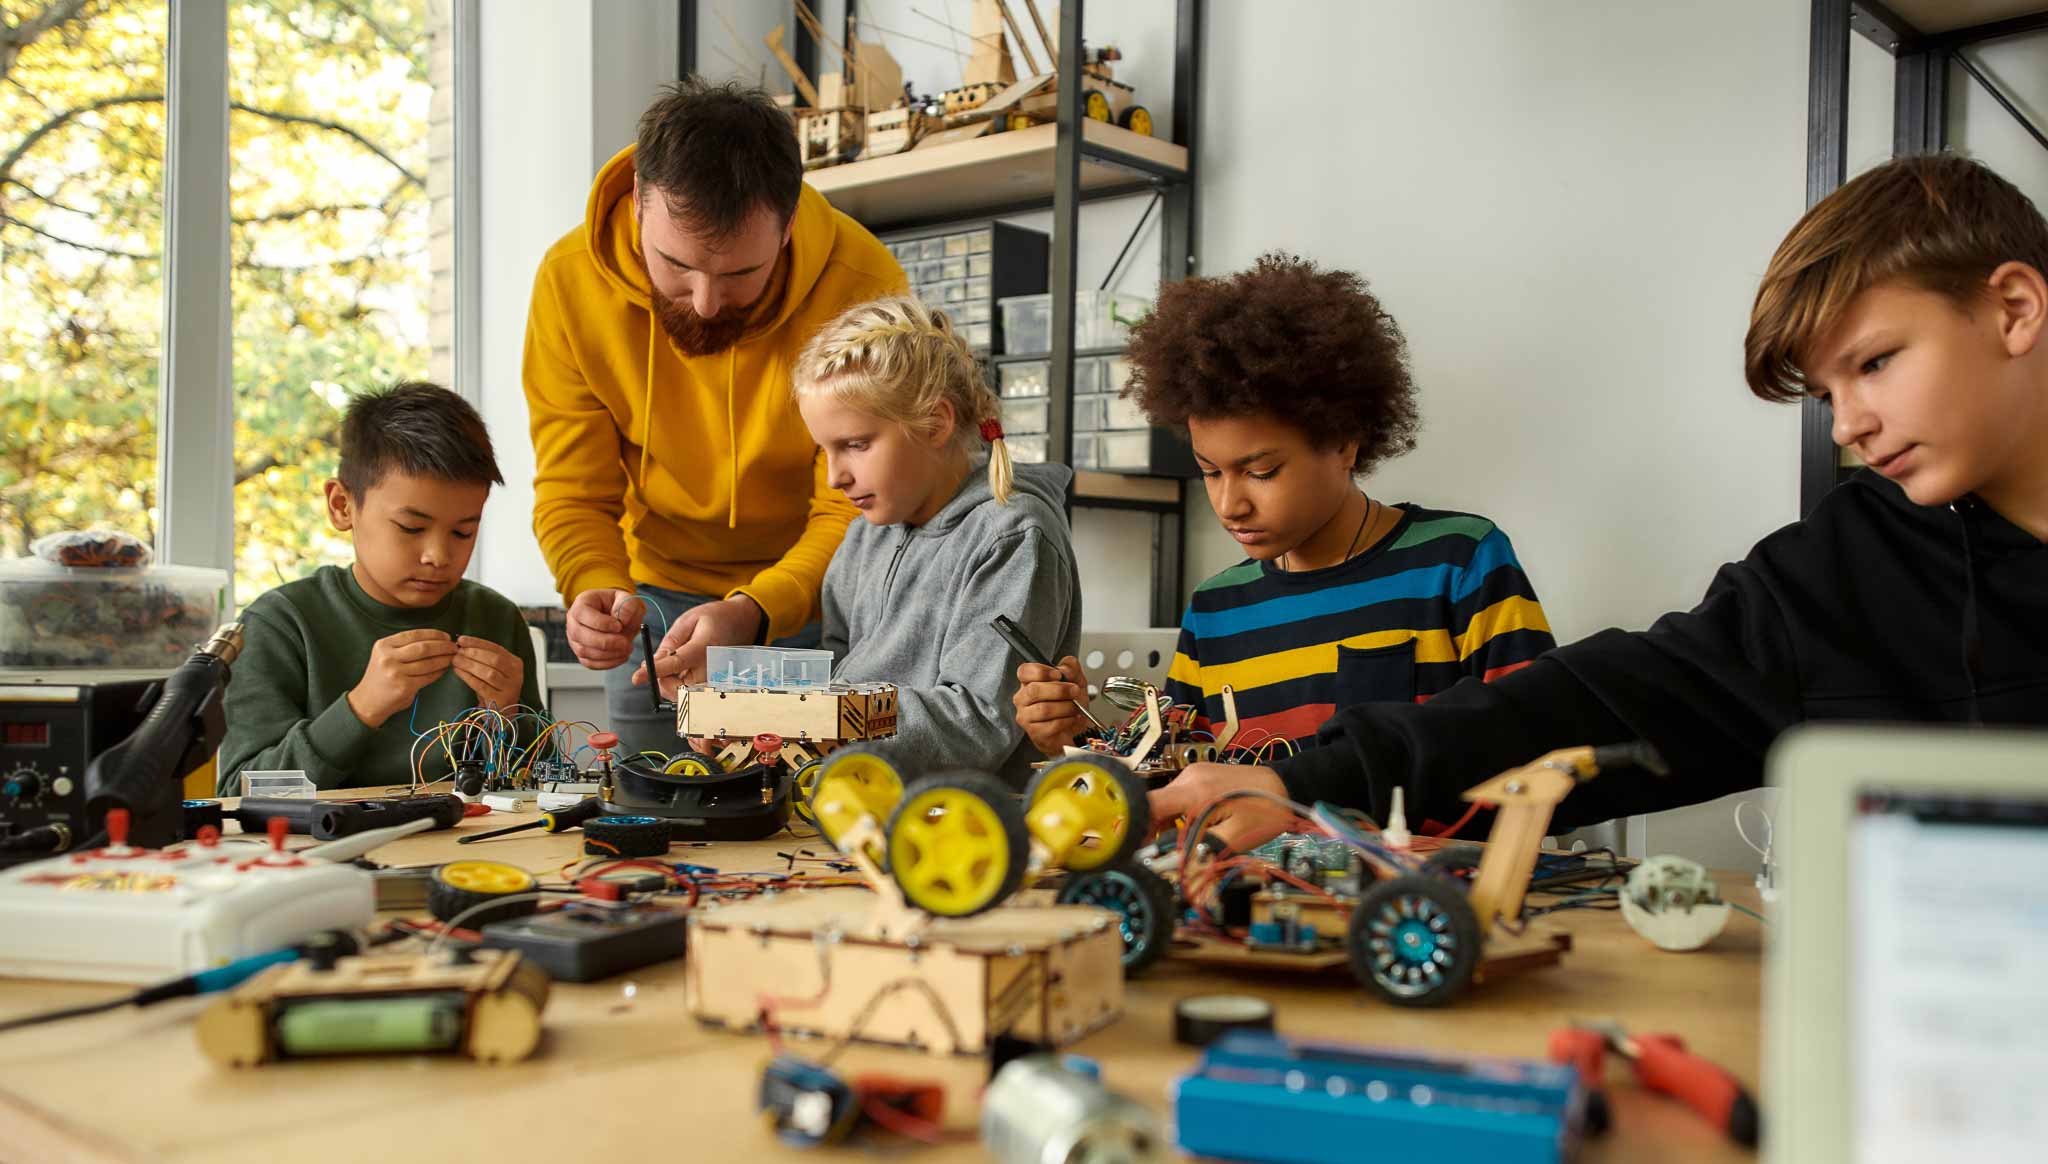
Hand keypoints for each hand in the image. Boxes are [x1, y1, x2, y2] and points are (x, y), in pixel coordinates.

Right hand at [346, 629, 458, 727]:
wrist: (367, 702)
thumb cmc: (381, 678)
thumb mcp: (385, 656)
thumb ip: (403, 647)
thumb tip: (436, 640)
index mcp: (383, 645)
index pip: (414, 634)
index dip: (434, 634)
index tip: (446, 636)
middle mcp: (388, 657)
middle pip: (423, 647)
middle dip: (443, 646)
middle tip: (454, 647)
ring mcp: (396, 672)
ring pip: (428, 662)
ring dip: (444, 659)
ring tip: (452, 657)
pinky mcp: (404, 686)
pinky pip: (428, 676)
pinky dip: (439, 672)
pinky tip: (444, 669)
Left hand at [452, 635, 523, 709]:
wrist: (503, 715)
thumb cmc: (495, 689)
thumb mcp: (495, 671)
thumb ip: (484, 659)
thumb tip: (462, 644)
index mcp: (515, 663)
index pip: (496, 648)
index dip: (478, 642)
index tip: (461, 639)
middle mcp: (516, 675)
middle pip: (494, 659)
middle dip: (473, 653)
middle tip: (457, 652)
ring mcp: (510, 688)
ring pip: (488, 672)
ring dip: (469, 664)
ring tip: (455, 660)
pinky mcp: (501, 700)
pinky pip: (482, 686)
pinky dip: (468, 677)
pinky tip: (458, 671)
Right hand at [566, 588, 646, 669]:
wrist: (618, 617)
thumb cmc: (619, 606)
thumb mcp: (627, 598)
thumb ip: (628, 605)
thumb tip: (622, 620)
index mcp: (582, 603)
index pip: (583, 614)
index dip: (602, 623)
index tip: (619, 626)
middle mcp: (573, 622)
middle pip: (581, 635)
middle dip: (607, 642)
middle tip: (626, 643)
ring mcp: (574, 639)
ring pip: (584, 651)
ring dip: (608, 654)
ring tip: (627, 649)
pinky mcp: (581, 653)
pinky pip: (590, 663)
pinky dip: (607, 663)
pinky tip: (622, 656)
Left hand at [633, 595, 764, 696]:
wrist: (742, 622)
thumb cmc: (713, 618)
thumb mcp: (687, 621)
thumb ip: (669, 644)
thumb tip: (650, 664)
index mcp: (704, 646)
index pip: (676, 664)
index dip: (654, 672)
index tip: (636, 677)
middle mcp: (712, 666)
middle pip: (680, 689)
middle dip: (662, 683)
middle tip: (655, 668)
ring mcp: (716, 678)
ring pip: (685, 696)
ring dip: (670, 687)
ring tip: (670, 666)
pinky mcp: (716, 684)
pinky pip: (694, 695)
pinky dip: (681, 688)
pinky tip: (681, 673)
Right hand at [1012, 655, 1092, 756]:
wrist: (1075, 730)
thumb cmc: (1070, 704)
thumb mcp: (1076, 680)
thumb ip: (1071, 668)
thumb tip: (1064, 668)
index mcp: (1029, 682)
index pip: (1024, 672)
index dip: (1041, 671)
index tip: (1058, 675)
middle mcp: (1023, 698)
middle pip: (1034, 690)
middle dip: (1059, 690)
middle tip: (1074, 691)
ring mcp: (1026, 716)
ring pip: (1044, 709)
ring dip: (1065, 707)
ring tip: (1076, 707)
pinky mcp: (1035, 732)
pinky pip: (1051, 725)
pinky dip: (1067, 721)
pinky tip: (1073, 718)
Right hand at [1148, 763, 1296, 852]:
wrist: (1287, 786)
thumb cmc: (1266, 812)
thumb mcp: (1234, 839)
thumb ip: (1200, 850)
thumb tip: (1175, 866)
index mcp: (1195, 792)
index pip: (1148, 805)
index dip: (1135, 827)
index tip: (1131, 846)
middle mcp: (1189, 778)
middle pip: (1154, 804)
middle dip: (1150, 830)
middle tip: (1155, 853)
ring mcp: (1195, 774)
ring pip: (1167, 801)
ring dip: (1165, 823)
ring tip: (1177, 843)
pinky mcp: (1202, 776)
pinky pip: (1180, 796)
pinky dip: (1178, 814)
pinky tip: (1189, 827)